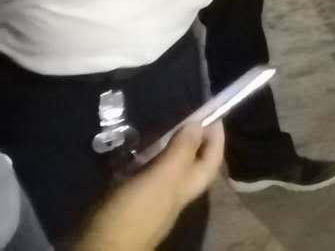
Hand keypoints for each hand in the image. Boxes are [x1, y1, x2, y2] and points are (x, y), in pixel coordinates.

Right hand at [74, 121, 224, 250]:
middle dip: (192, 138)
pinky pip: (140, 175)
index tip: (212, 112)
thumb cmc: (136, 211)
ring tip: (158, 124)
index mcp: (189, 186)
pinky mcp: (127, 201)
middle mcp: (174, 192)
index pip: (212, 158)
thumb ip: (181, 152)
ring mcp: (151, 197)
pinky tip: (130, 149)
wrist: (101, 247)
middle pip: (191, 162)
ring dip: (164, 147)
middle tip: (183, 113)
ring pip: (165, 167)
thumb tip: (199, 125)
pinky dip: (140, 159)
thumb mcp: (163, 178)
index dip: (216, 136)